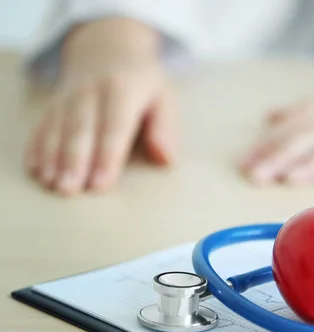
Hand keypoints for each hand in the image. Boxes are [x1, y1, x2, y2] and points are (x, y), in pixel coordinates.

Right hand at [26, 18, 176, 194]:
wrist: (107, 47)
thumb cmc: (141, 83)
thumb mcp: (164, 97)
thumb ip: (165, 129)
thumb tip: (166, 159)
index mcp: (123, 90)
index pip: (114, 127)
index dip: (107, 157)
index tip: (100, 184)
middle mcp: (91, 91)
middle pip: (80, 129)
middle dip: (73, 161)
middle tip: (68, 189)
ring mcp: (68, 96)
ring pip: (56, 128)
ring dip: (51, 157)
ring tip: (50, 183)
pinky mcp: (53, 103)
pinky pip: (41, 125)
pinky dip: (36, 147)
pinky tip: (35, 170)